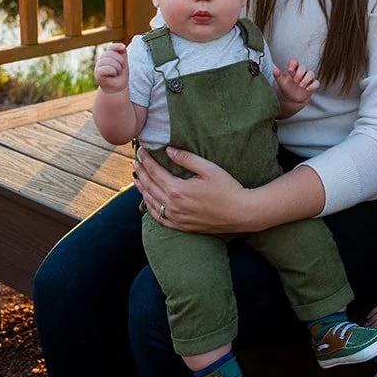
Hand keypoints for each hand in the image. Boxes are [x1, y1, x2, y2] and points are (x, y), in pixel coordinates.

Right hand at [94, 43, 128, 91]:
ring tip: (116, 73)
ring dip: (117, 68)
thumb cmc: (120, 75)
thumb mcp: (123, 62)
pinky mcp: (97, 73)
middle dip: (120, 62)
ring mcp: (98, 66)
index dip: (117, 46)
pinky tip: (113, 75)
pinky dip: (112, 72)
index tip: (123, 48)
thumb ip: (122, 52)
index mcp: (107, 55)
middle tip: (120, 70)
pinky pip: (105, 68)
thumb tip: (123, 46)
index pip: (111, 47)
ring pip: (109, 61)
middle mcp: (101, 59)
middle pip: (111, 54)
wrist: (117, 89)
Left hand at [133, 146, 248, 233]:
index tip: (141, 151)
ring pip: (151, 203)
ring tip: (137, 178)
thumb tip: (169, 150)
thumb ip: (187, 159)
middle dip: (141, 172)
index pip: (155, 172)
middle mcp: (173, 205)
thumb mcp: (209, 168)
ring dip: (142, 189)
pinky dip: (151, 208)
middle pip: (150, 187)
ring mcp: (177, 218)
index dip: (146, 161)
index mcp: (178, 190)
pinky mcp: (182, 226)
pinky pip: (160, 218)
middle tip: (135, 162)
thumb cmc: (228, 188)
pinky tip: (148, 201)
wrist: (241, 213)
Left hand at [274, 57, 318, 112]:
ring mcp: (308, 78)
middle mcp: (301, 72)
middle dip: (299, 73)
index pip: (295, 62)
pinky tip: (307, 89)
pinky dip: (313, 86)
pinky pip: (316, 83)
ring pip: (311, 73)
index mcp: (293, 69)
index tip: (289, 70)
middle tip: (295, 81)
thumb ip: (278, 76)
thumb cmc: (287, 88)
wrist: (292, 99)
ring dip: (306, 79)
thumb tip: (275, 70)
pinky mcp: (313, 85)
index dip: (293, 64)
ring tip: (301, 85)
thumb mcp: (281, 82)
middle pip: (304, 67)